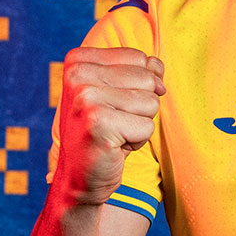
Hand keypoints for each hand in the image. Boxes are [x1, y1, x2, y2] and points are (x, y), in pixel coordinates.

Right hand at [54, 46, 164, 204]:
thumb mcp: (117, 92)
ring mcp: (86, 97)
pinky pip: (147, 126)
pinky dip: (137, 141)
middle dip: (140, 106)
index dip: (137, 85)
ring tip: (113, 133)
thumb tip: (158, 66)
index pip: (139, 58)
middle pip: (148, 79)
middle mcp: (78, 74)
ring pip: (151, 102)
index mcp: (78, 60)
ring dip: (139, 124)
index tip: (112, 104)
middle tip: (113, 122)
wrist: (78, 177)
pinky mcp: (98, 123)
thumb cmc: (101, 132)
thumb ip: (140, 70)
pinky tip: (113, 146)